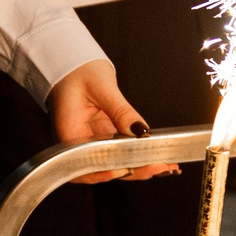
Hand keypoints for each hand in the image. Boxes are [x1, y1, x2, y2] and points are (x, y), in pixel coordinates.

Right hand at [48, 58, 177, 183]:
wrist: (74, 64)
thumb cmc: (79, 71)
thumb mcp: (101, 86)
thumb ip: (121, 111)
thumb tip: (140, 131)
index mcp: (69, 132)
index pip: (84, 163)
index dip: (105, 172)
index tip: (127, 170)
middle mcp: (78, 143)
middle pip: (103, 168)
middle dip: (133, 171)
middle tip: (159, 167)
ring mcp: (92, 142)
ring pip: (115, 163)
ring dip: (140, 167)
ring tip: (166, 166)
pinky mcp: (103, 138)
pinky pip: (120, 152)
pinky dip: (138, 156)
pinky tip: (158, 158)